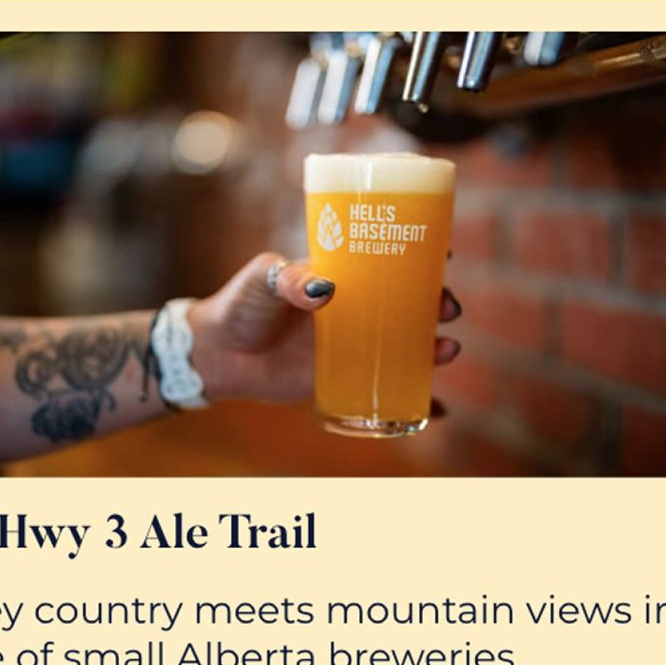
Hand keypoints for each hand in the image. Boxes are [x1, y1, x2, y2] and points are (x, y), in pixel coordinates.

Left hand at [178, 252, 462, 407]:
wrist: (218, 354)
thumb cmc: (240, 305)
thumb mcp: (262, 280)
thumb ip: (289, 280)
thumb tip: (326, 289)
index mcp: (342, 274)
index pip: (391, 259)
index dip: (424, 256)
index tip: (447, 255)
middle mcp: (356, 307)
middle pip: (411, 302)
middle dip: (438, 303)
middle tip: (447, 309)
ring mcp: (353, 344)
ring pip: (407, 344)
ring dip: (435, 348)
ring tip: (446, 350)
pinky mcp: (344, 378)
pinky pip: (387, 387)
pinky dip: (415, 400)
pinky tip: (438, 409)